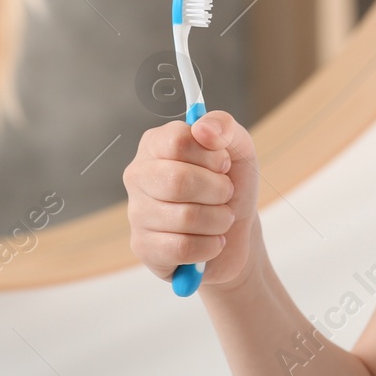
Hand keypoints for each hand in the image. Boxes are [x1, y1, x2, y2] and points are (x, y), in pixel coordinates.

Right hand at [125, 109, 260, 291]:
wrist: (236, 233)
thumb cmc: (230, 185)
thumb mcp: (239, 149)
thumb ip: (224, 127)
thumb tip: (202, 128)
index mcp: (156, 143)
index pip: (177, 141)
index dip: (211, 156)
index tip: (223, 165)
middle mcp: (138, 175)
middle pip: (178, 180)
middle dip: (217, 190)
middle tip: (226, 193)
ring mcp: (136, 212)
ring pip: (184, 218)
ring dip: (219, 219)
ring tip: (222, 218)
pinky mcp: (143, 247)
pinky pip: (181, 248)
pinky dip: (209, 246)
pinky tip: (212, 241)